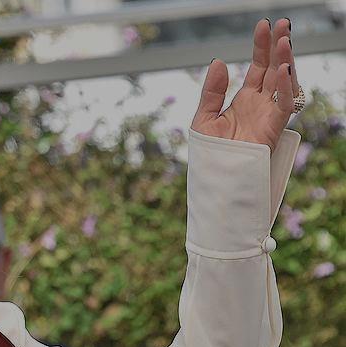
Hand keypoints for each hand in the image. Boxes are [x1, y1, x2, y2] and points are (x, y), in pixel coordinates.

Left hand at [192, 18, 298, 151]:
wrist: (216, 179)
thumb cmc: (211, 154)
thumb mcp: (204, 117)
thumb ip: (212, 91)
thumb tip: (219, 61)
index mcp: (245, 100)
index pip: (258, 67)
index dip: (261, 47)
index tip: (263, 26)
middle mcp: (261, 104)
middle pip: (274, 69)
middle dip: (279, 46)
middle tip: (282, 23)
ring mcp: (269, 114)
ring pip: (284, 82)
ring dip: (285, 61)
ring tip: (284, 41)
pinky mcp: (273, 128)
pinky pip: (284, 105)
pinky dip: (285, 88)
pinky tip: (283, 70)